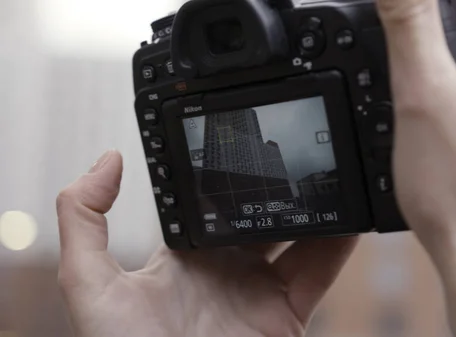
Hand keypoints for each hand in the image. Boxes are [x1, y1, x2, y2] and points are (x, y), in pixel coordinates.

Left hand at [56, 150, 357, 336]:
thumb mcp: (91, 286)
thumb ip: (84, 221)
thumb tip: (107, 160)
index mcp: (181, 259)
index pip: (207, 204)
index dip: (224, 175)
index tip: (240, 143)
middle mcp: (223, 272)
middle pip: (257, 217)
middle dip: (276, 186)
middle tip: (295, 152)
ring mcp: (257, 294)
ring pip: (295, 240)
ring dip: (312, 209)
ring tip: (327, 174)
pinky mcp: (286, 317)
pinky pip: (318, 275)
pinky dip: (337, 247)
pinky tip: (349, 218)